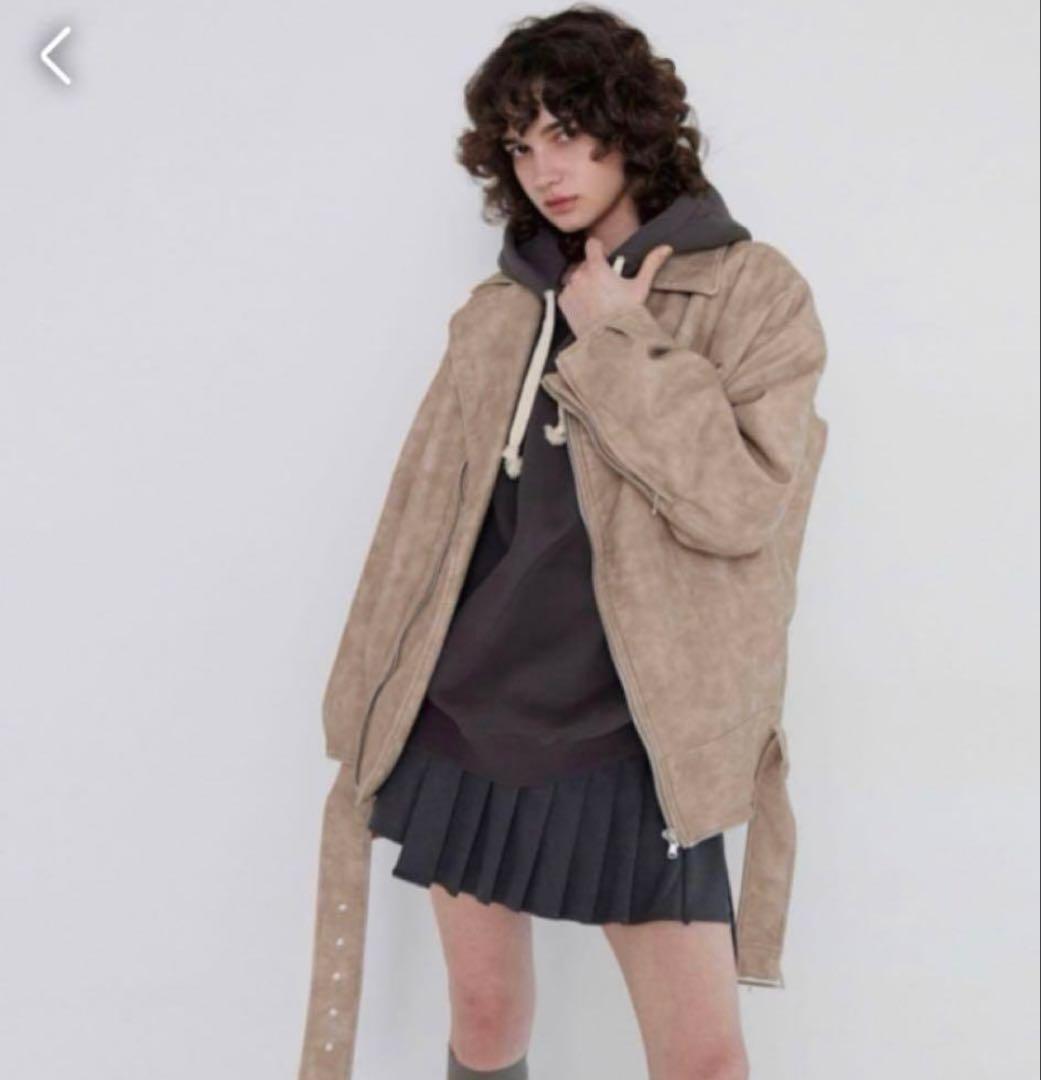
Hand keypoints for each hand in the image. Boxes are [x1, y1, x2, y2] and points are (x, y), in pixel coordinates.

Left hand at [558, 235, 673, 338]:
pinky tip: (588, 308)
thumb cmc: (626, 314)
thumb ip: (651, 264)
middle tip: (606, 288)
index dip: (599, 248)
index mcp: (597, 267)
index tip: (604, 257)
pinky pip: (568, 293)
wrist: (609, 340)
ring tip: (598, 301)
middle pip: (585, 264)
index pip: (592, 244)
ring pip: (576, 279)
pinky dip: (576, 297)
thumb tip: (666, 247)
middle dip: (594, 272)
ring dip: (584, 284)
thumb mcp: (640, 288)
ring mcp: (570, 289)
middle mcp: (579, 275)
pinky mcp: (563, 302)